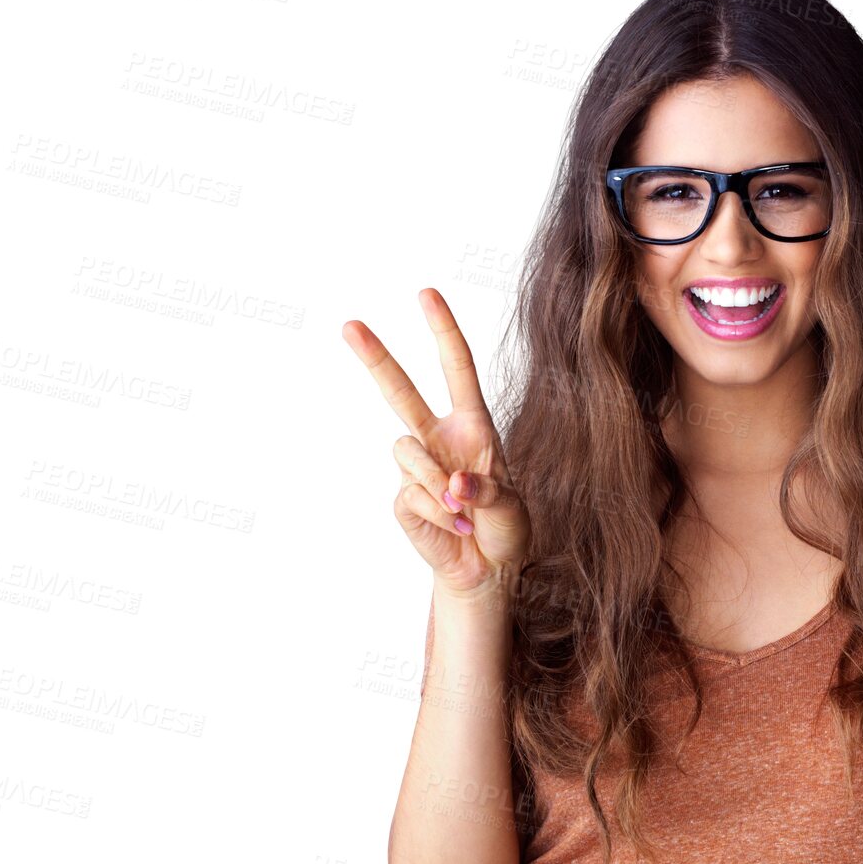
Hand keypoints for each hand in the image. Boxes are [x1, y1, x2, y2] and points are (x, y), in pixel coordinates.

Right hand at [342, 288, 531, 600]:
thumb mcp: (512, 508)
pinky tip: (456, 528)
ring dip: (438, 485)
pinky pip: (412, 494)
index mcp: (473, 426)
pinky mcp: (402, 497)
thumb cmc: (506, 529)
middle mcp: (439, 438)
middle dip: (376, 357)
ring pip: (407, 452)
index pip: (456, 369)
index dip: (443, 331)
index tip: (425, 294)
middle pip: (401, 391)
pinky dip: (438, 514)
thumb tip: (451, 484)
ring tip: (464, 513)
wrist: (486, 569)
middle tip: (349, 325)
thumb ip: (487, 491)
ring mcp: (417, 467)